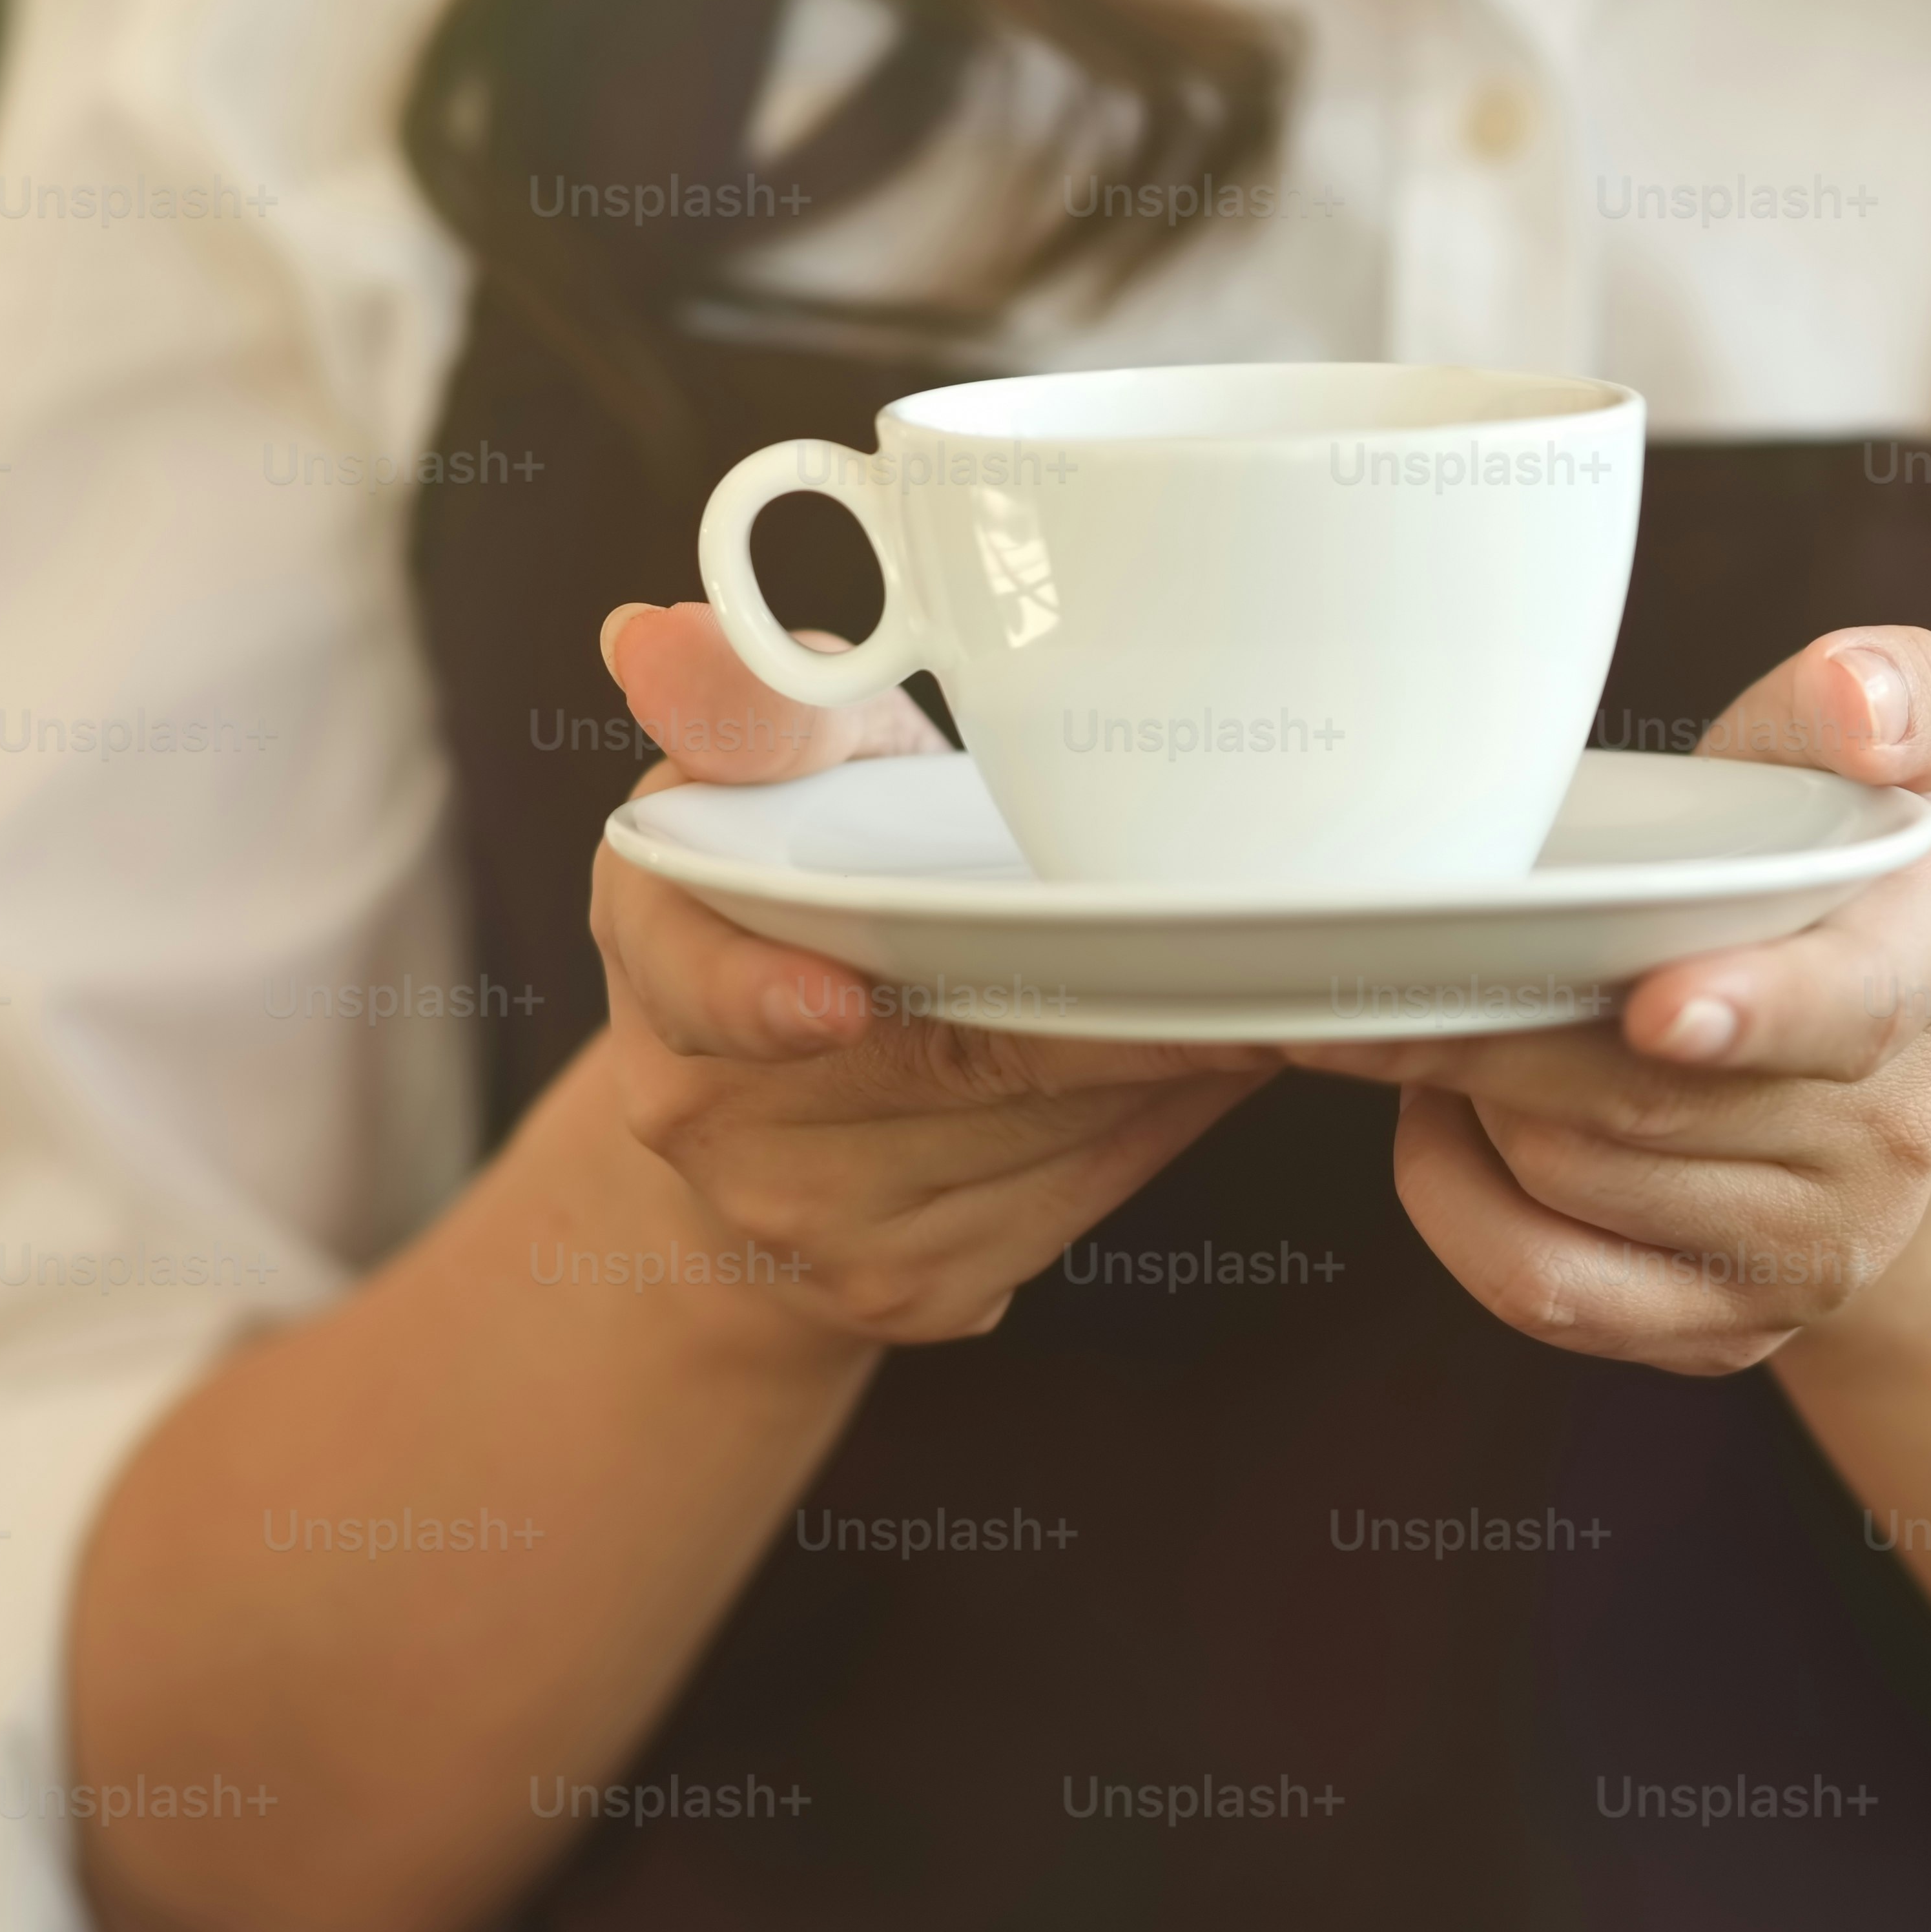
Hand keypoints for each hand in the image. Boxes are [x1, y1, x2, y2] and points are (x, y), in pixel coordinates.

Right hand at [585, 602, 1276, 1350]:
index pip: (701, 982)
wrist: (770, 1112)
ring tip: (1271, 974)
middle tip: (1243, 937)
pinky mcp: (916, 1291)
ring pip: (1040, 1128)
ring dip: (1169, 1055)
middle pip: (944, 1057)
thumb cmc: (804, 887)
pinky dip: (1166, 1118)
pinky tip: (1218, 1052)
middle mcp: (709, 1113)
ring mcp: (812, 1224)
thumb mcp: (770, 773)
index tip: (834, 1004)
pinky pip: (1080, 1194)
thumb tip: (663, 639)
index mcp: (659, 950)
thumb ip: (753, 706)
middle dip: (1105, 996)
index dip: (762, 995)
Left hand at [1285, 627, 1930, 1376]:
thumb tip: (1863, 702)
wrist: (1881, 1070)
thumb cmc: (1833, 874)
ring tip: (1440, 1017)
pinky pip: (1547, 1286)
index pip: (1851, 1002)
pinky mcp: (1728, 1332)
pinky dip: (1459, 1204)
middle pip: (1649, 1098)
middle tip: (1371, 966)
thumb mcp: (1889, 760)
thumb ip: (1899, 688)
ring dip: (1473, 1099)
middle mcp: (1899, 1126)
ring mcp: (1819, 1248)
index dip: (1755, 1006)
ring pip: (1577, 1180)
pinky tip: (1452, 1126)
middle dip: (1496, 1031)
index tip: (1656, 1007)